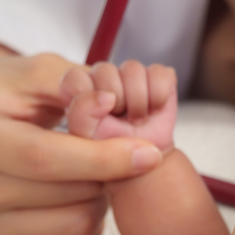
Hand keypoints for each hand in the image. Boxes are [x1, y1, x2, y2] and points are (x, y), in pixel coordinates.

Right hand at [0, 35, 163, 234]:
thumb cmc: (4, 93)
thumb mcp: (34, 71)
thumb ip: (75, 83)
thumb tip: (113, 103)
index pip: (43, 158)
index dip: (102, 157)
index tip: (149, 152)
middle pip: (65, 195)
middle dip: (106, 173)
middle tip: (109, 150)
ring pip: (75, 227)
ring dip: (100, 200)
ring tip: (89, 172)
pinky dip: (88, 224)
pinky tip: (76, 196)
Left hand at [60, 61, 177, 151]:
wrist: (142, 166)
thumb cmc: (108, 155)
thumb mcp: (85, 142)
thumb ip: (81, 116)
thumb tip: (106, 97)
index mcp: (78, 92)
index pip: (74, 77)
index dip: (87, 97)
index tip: (97, 119)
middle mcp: (102, 79)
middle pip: (105, 70)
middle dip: (115, 103)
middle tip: (119, 123)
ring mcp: (130, 76)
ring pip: (132, 68)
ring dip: (138, 101)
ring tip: (137, 121)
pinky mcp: (157, 77)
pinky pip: (160, 73)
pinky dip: (159, 94)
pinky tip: (154, 109)